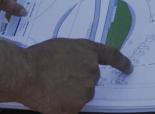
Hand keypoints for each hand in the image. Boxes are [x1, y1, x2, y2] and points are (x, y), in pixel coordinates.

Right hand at [0, 38, 131, 113]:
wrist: (26, 73)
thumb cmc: (38, 58)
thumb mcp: (61, 47)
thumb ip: (75, 55)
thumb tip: (76, 65)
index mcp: (88, 51)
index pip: (111, 56)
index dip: (121, 63)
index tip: (129, 68)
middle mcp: (91, 69)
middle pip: (91, 79)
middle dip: (79, 80)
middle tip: (59, 78)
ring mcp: (86, 89)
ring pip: (82, 94)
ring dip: (71, 93)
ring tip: (52, 87)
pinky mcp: (78, 105)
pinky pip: (74, 107)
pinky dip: (64, 105)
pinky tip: (52, 97)